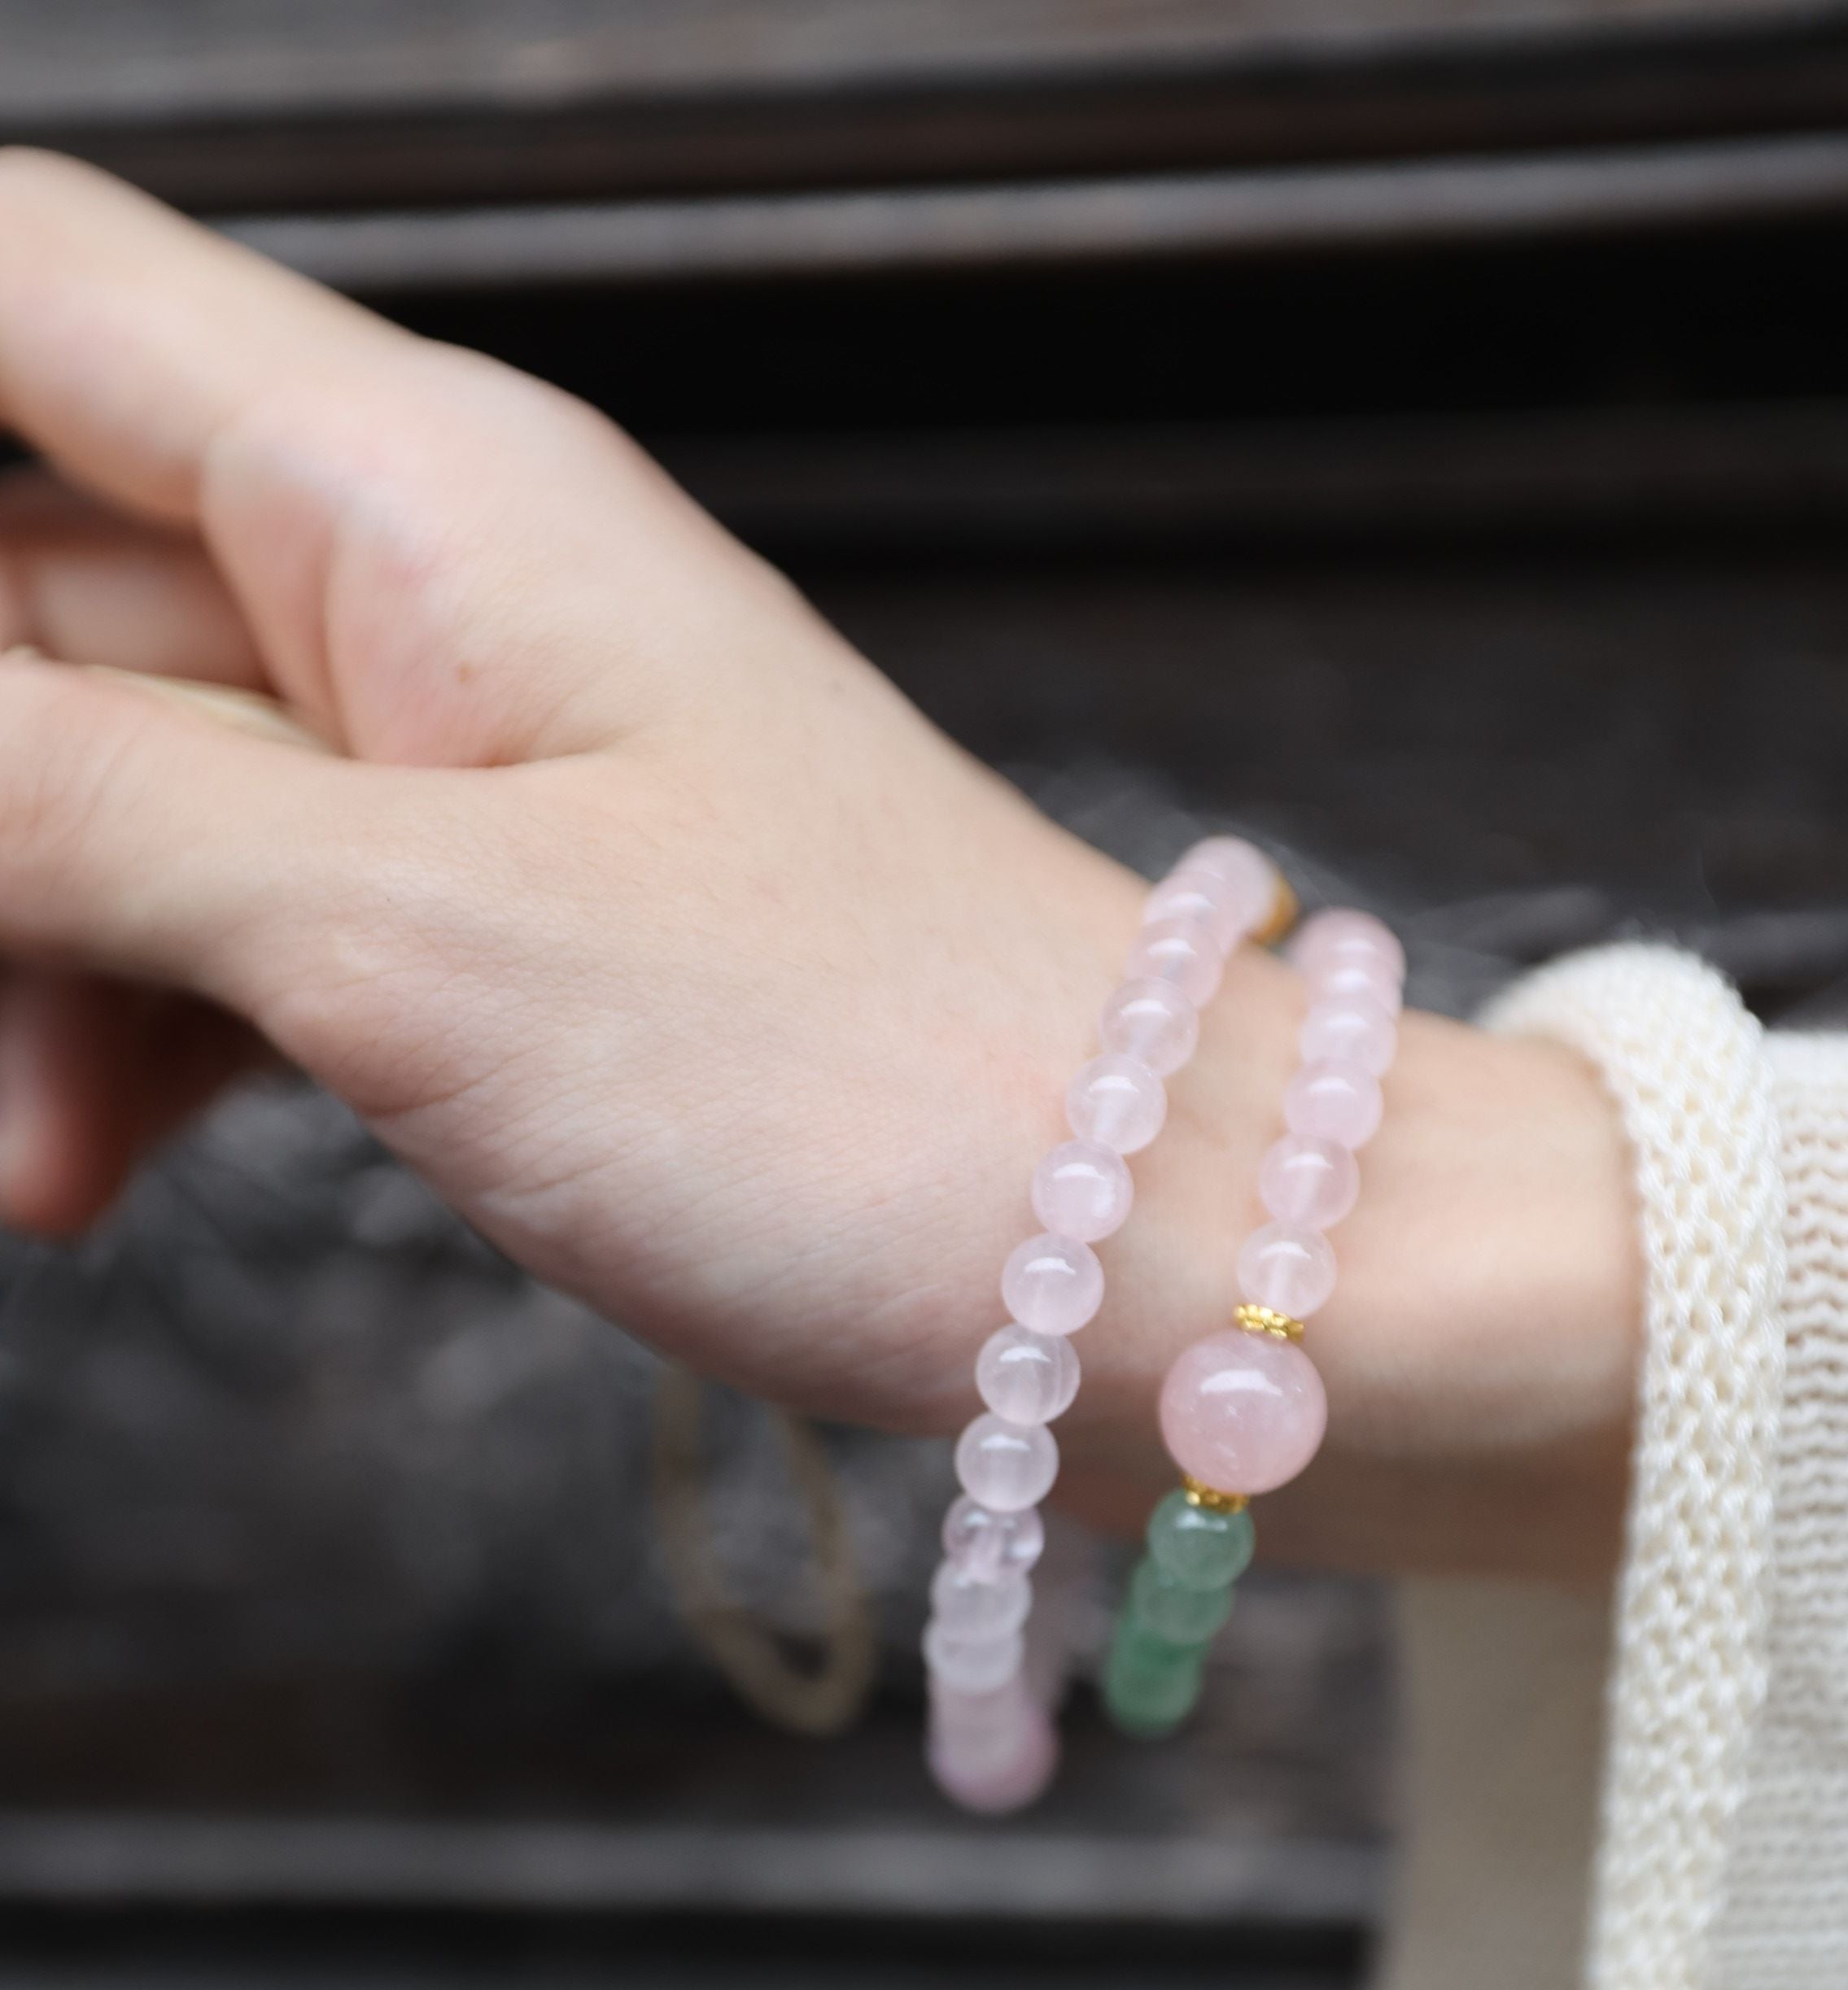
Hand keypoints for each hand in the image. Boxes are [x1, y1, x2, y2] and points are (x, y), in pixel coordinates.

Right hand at [0, 150, 1636, 1580]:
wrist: (1149, 1254)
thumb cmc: (857, 1080)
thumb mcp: (405, 937)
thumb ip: (75, 807)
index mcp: (412, 492)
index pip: (30, 291)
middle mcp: (429, 585)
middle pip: (34, 584)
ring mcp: (470, 761)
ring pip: (119, 786)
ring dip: (29, 964)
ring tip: (40, 1174)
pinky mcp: (508, 921)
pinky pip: (240, 921)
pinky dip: (148, 1031)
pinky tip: (99, 1167)